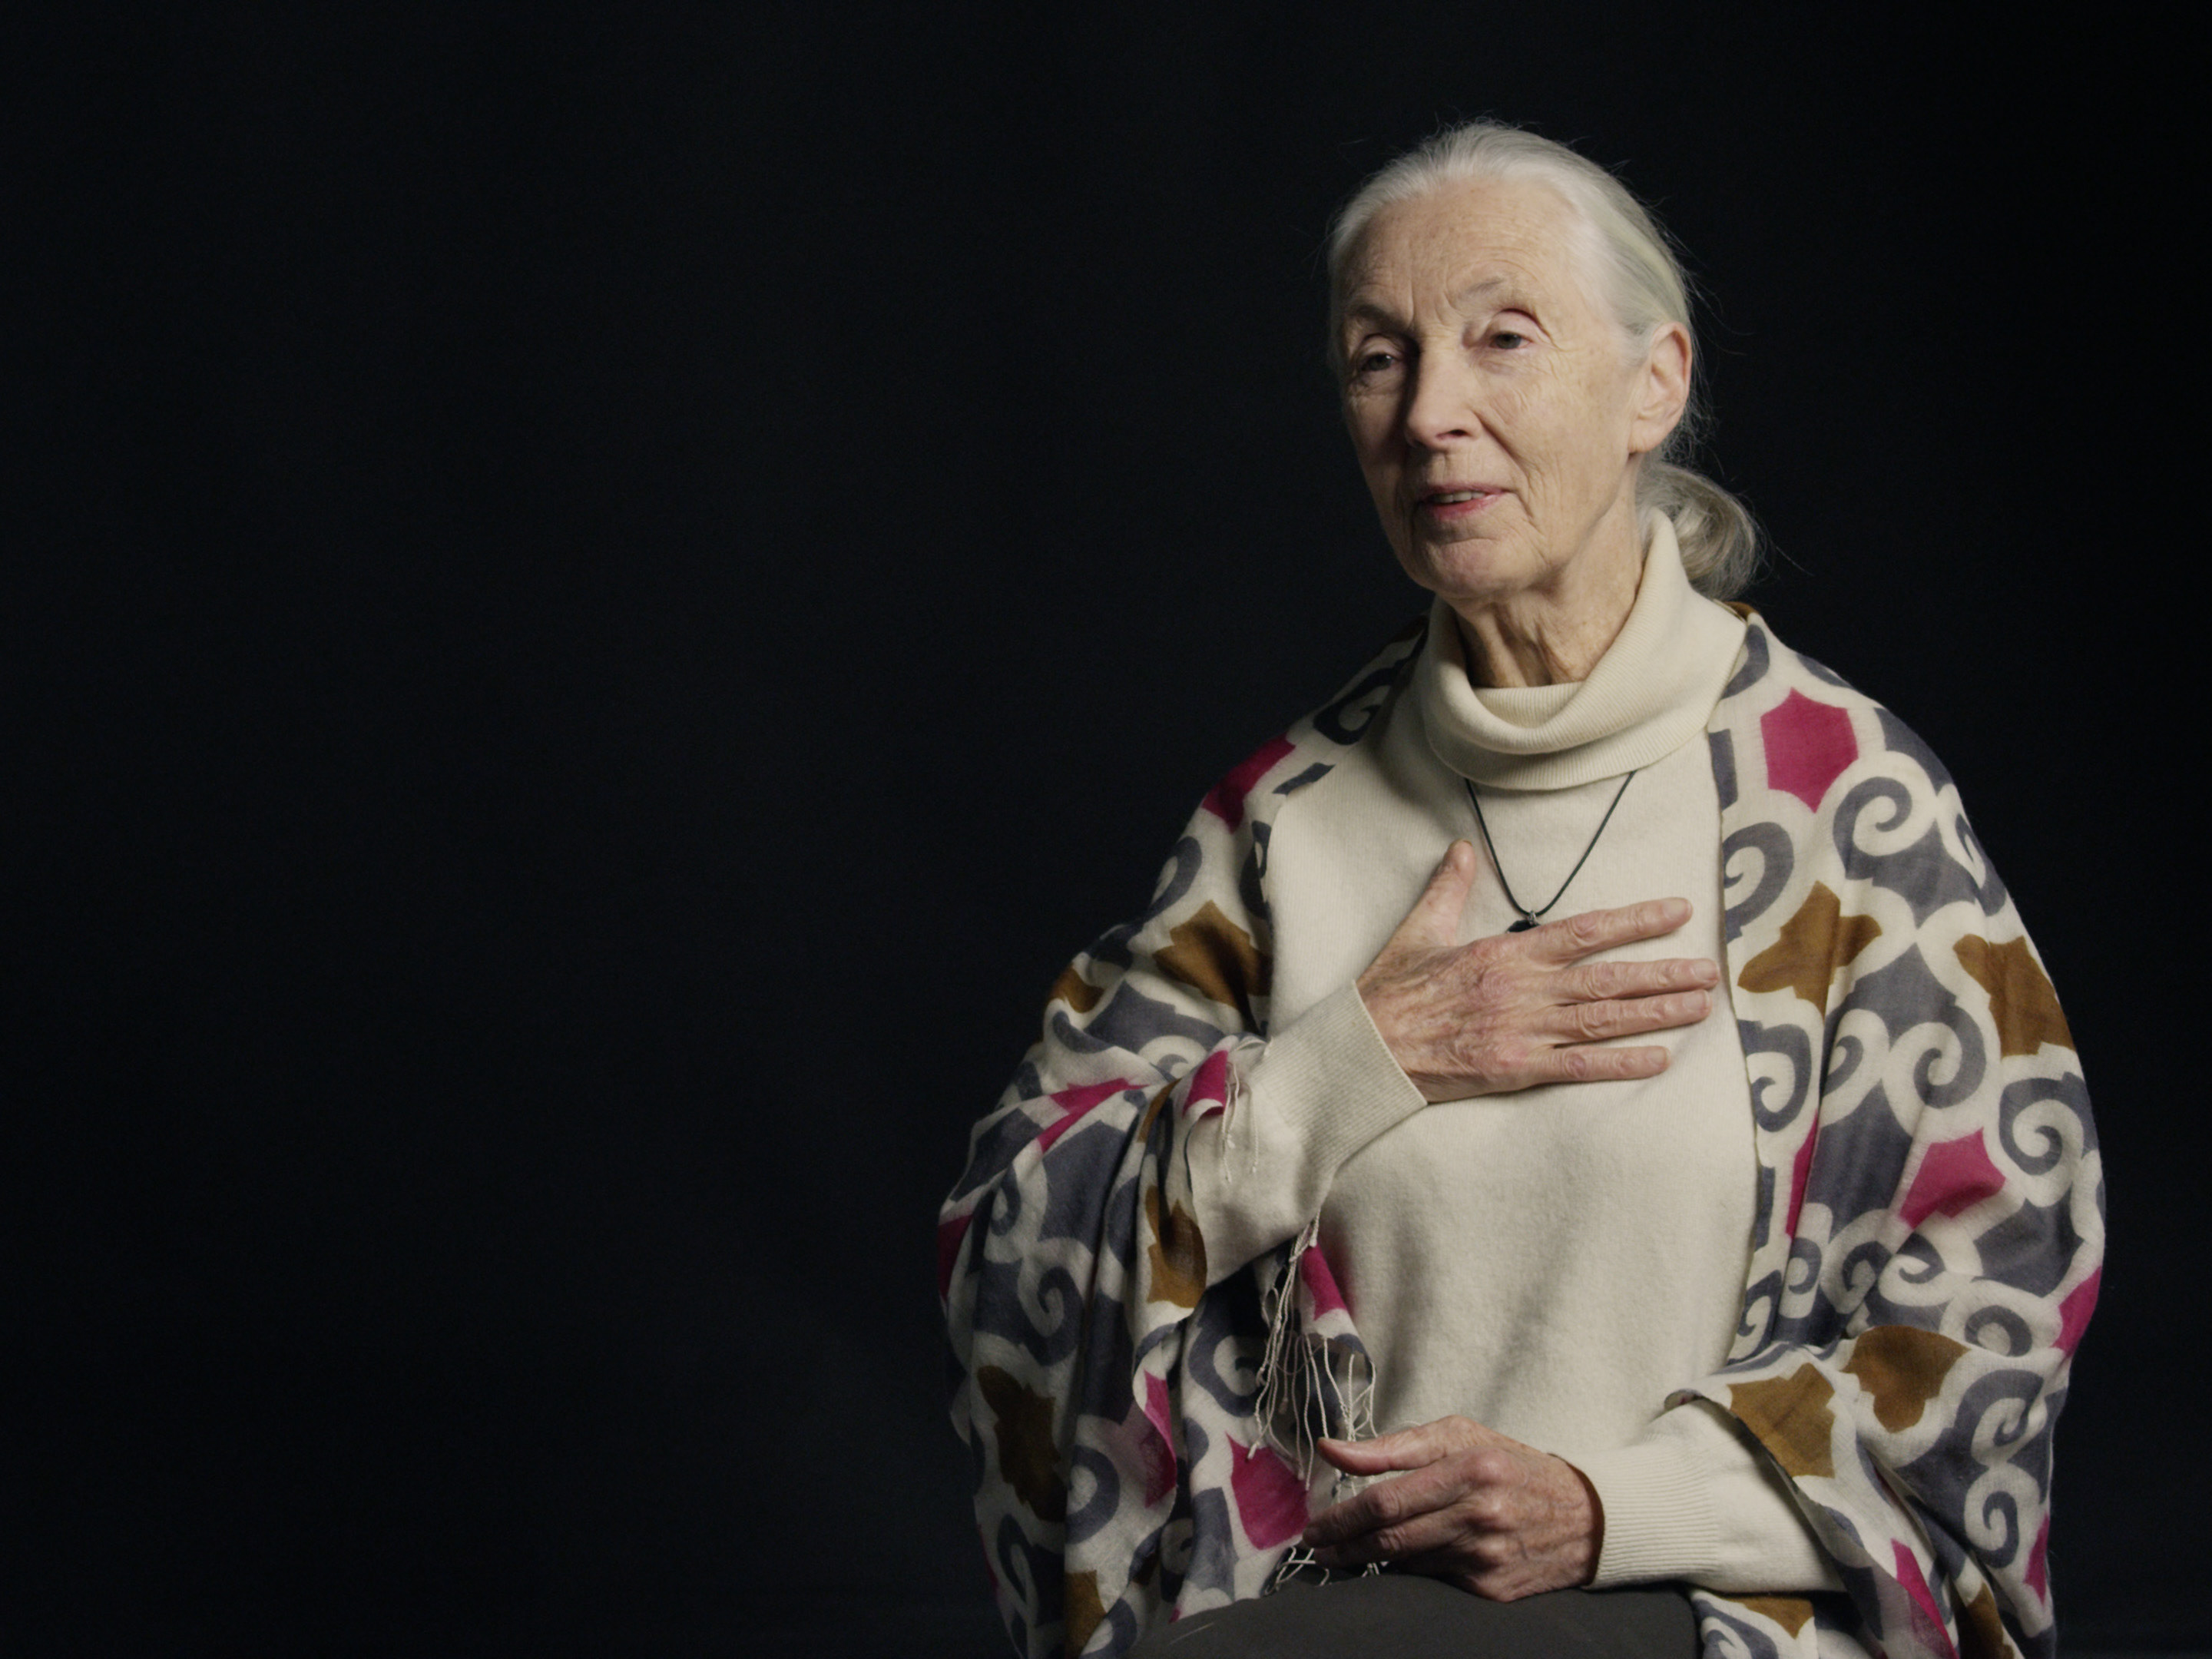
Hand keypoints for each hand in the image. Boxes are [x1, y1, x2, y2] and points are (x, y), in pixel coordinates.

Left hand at [1300, 1417, 1601, 1598]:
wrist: (1583, 1518)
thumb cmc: (1509, 1467)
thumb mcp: (1459, 1437)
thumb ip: (1392, 1445)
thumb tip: (1330, 1450)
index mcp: (1470, 1469)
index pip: (1387, 1499)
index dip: (1342, 1517)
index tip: (1314, 1526)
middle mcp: (1480, 1516)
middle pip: (1389, 1538)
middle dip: (1342, 1546)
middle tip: (1317, 1547)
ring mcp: (1486, 1558)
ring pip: (1405, 1564)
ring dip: (1367, 1561)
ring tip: (1345, 1553)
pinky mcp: (1491, 1590)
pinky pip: (1430, 1582)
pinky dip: (1407, 1571)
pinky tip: (1397, 1562)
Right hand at [1356, 840, 1716, 1101]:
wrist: (1365, 1048)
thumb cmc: (1390, 993)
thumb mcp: (1420, 930)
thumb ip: (1449, 889)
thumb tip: (1461, 849)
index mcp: (1505, 953)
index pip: (1584, 931)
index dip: (1634, 922)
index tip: (1675, 912)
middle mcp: (1523, 989)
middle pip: (1608, 977)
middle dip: (1663, 972)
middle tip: (1709, 969)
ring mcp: (1523, 1031)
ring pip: (1603, 1019)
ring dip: (1656, 1013)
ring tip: (1700, 1005)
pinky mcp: (1516, 1069)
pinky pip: (1580, 1067)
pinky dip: (1622, 1063)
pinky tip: (1659, 1059)